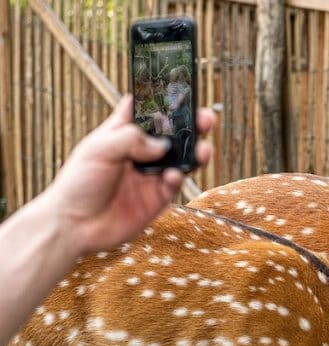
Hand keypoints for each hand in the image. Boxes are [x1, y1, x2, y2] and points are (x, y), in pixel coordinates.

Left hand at [41, 95, 216, 255]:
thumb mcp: (98, 149)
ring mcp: (151, 175)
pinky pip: (176, 183)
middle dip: (192, 124)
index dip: (162, 99)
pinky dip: (178, 177)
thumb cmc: (78, 182)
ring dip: (196, 151)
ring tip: (203, 149)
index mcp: (123, 133)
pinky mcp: (158, 197)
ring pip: (182, 158)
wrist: (75, 225)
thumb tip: (163, 145)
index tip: (180, 89)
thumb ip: (131, 139)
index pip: (146, 109)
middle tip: (206, 119)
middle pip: (172, 132)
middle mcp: (140, 152)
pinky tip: (171, 176)